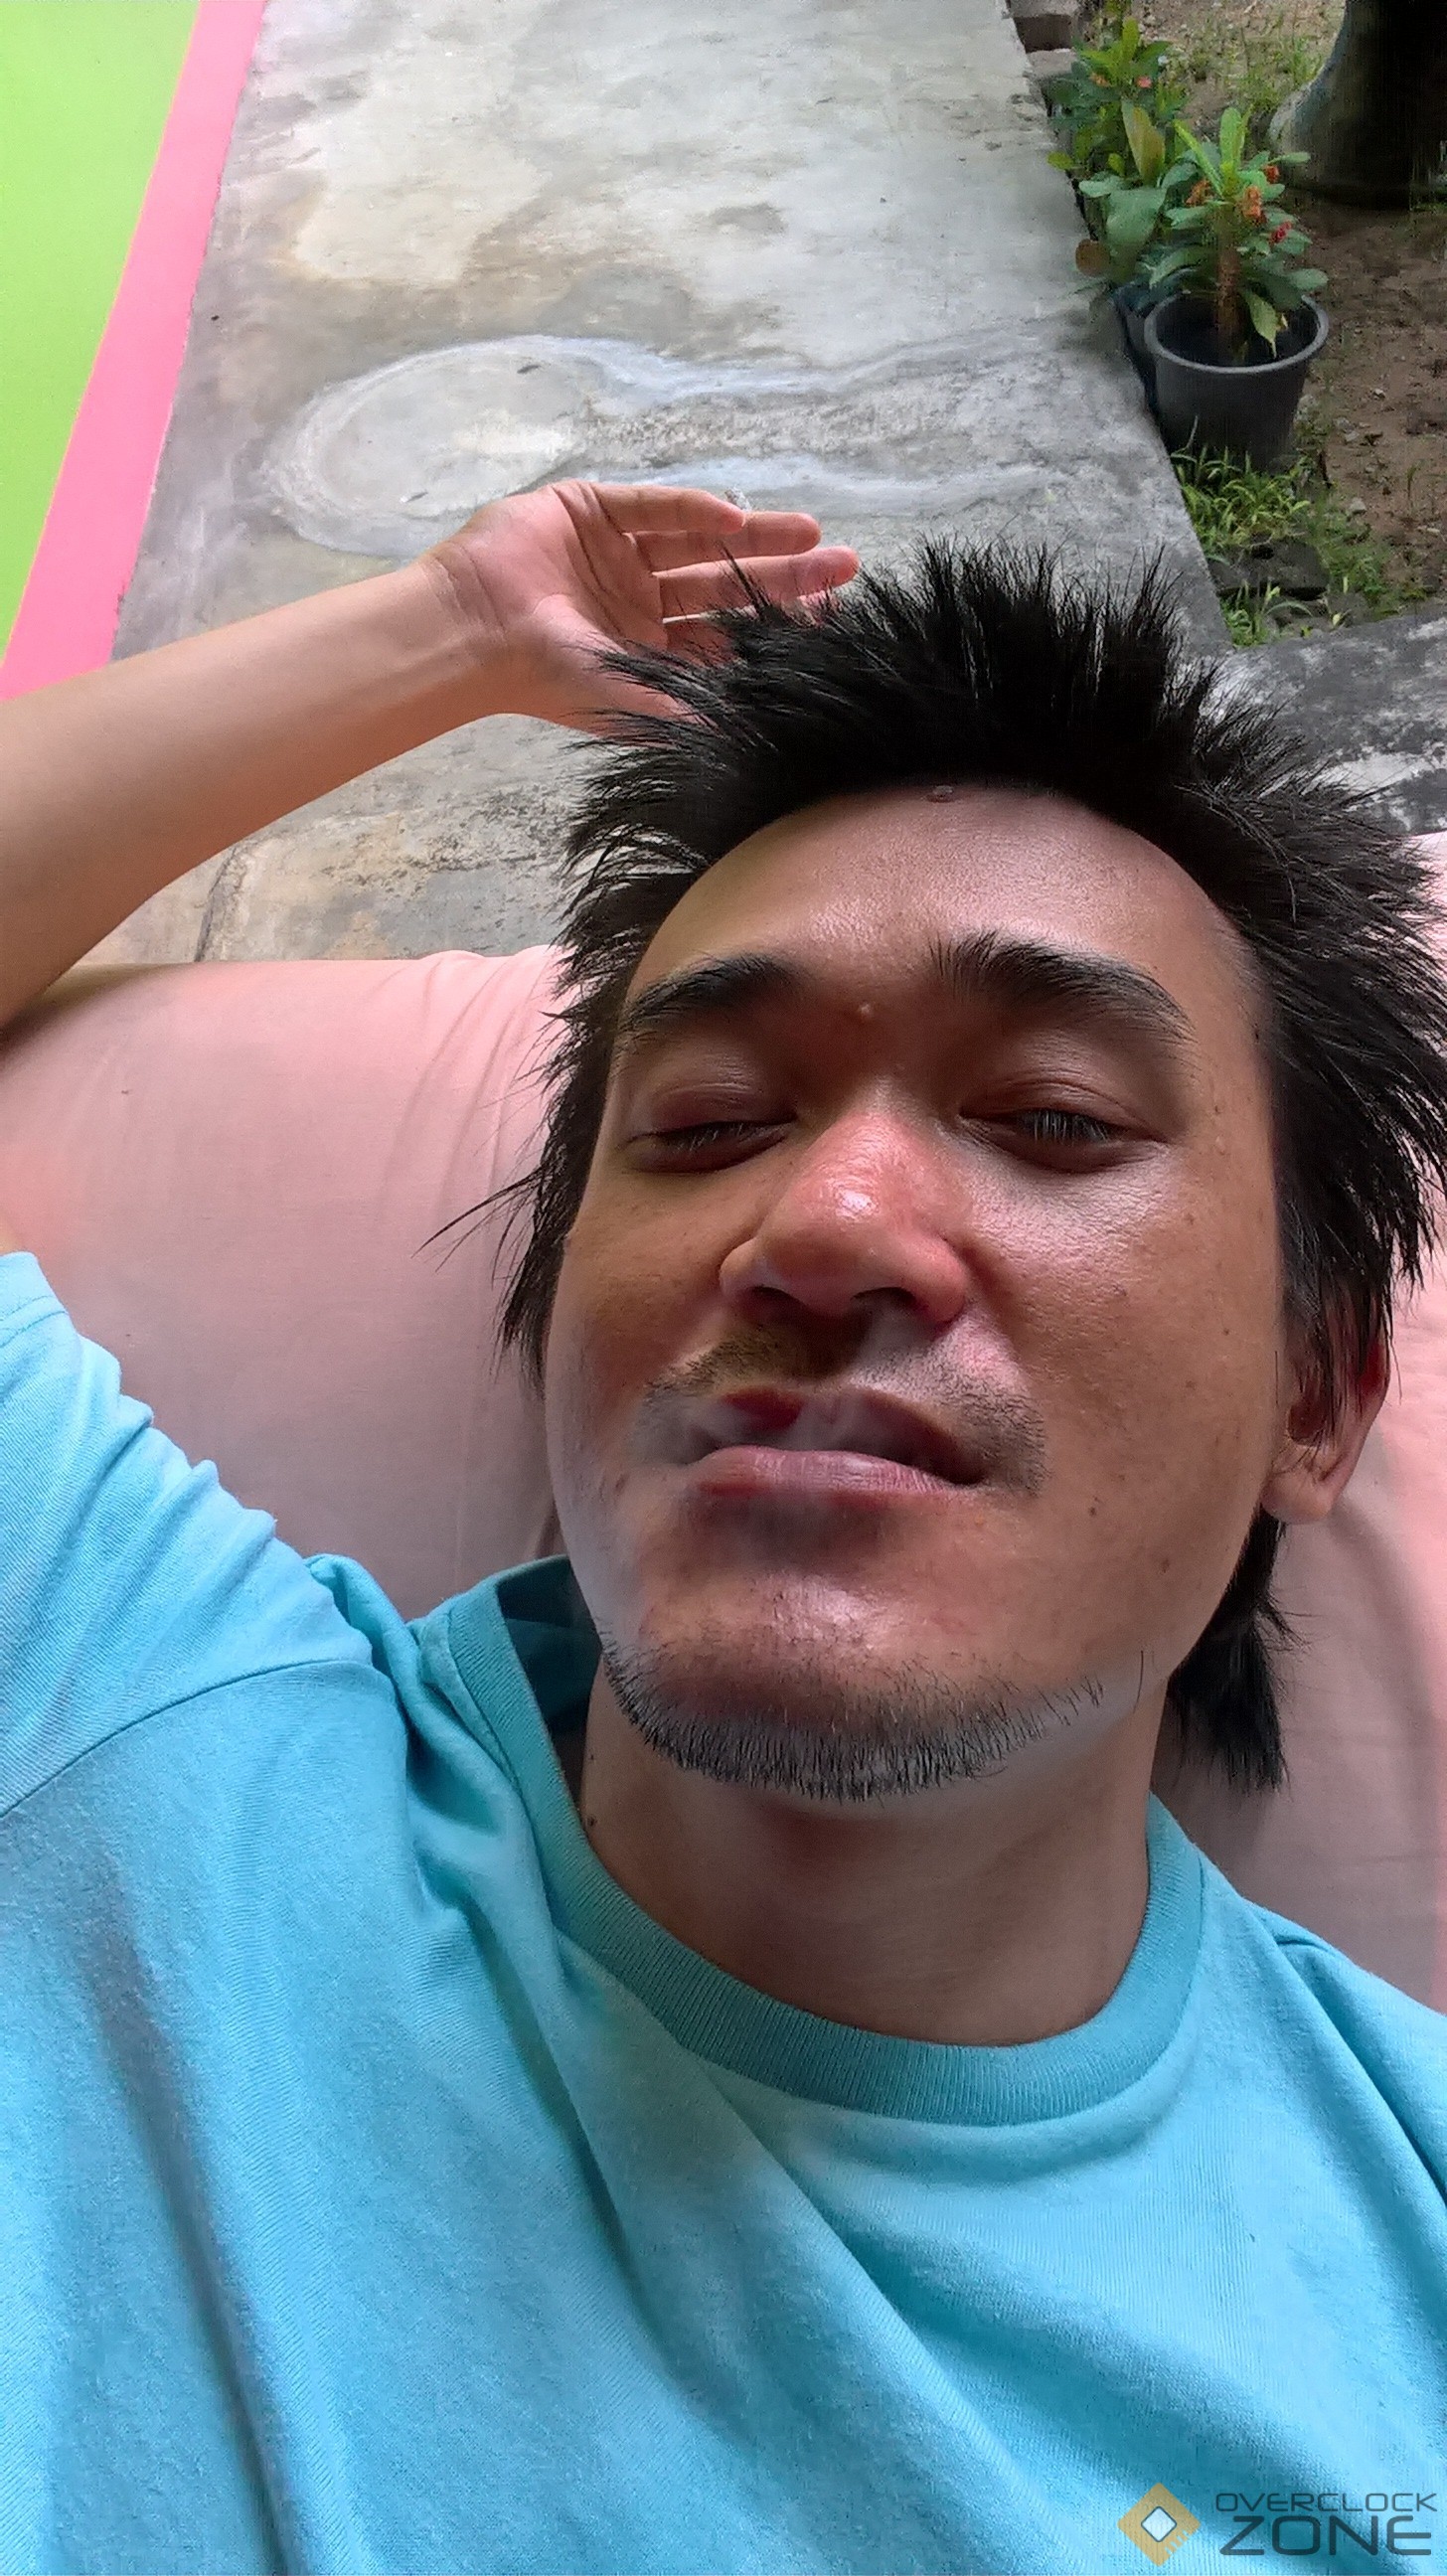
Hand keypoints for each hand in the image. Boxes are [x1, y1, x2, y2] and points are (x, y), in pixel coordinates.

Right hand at [419, 479, 859, 733]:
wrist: (473, 634)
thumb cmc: (545, 678)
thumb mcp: (631, 701)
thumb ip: (696, 708)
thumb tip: (766, 728)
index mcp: (651, 652)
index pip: (729, 635)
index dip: (779, 624)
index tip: (833, 618)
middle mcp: (641, 603)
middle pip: (729, 585)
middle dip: (787, 575)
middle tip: (846, 567)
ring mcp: (619, 555)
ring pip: (703, 543)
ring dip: (758, 537)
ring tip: (814, 534)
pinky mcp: (593, 510)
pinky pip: (655, 507)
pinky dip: (694, 510)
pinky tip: (739, 517)